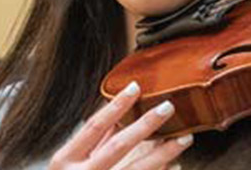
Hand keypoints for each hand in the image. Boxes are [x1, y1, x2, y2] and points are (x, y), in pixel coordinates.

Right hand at [48, 82, 191, 169]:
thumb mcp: (68, 164)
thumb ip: (92, 142)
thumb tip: (116, 114)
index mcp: (66, 161)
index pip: (94, 127)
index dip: (115, 106)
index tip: (136, 87)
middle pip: (119, 146)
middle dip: (145, 125)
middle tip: (168, 107)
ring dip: (164, 153)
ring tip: (184, 138)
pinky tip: (175, 165)